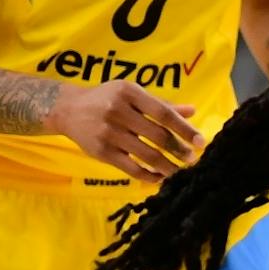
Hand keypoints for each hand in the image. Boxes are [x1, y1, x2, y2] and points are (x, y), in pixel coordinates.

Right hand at [48, 80, 199, 181]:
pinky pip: (132, 168)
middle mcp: (117, 110)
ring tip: (179, 172)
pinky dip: (149, 175)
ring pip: (147, 155)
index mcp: (129, 92)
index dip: (185, 129)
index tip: (201, 142)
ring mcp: (108, 132)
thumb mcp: (131, 95)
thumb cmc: (106, 99)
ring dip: (168, 167)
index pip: (163, 113)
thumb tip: (193, 111)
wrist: (67, 109)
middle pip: (157, 136)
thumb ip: (161, 105)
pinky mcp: (101, 151)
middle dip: (179, 150)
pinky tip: (159, 177)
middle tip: (192, 160)